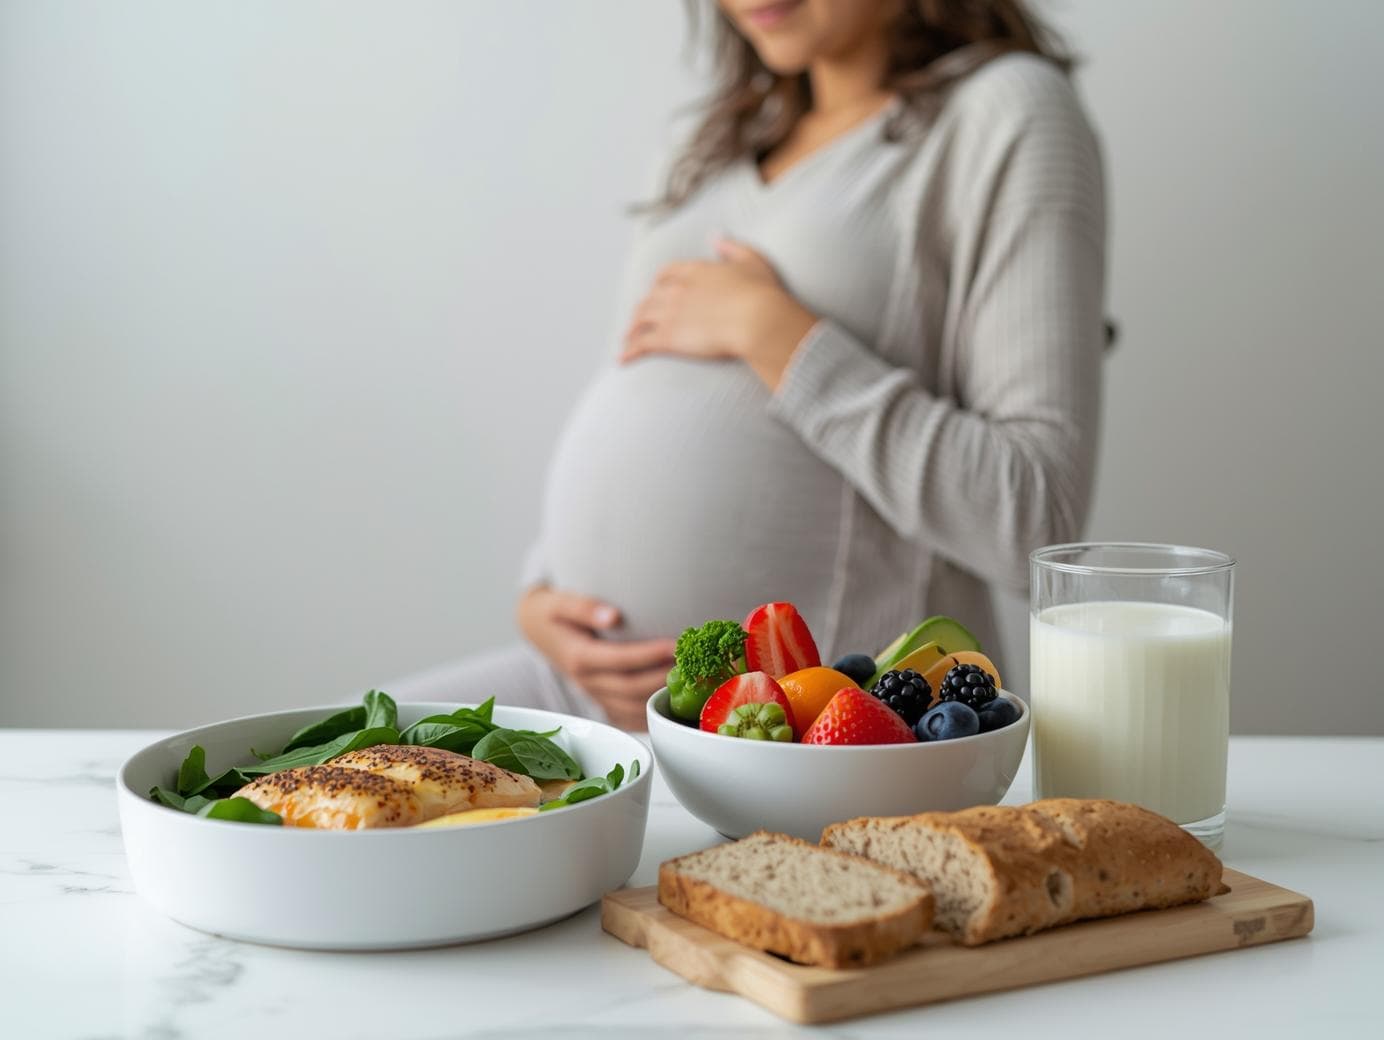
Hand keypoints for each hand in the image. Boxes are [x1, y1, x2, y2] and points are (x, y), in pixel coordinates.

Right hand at [516, 586, 675, 729]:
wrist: (537, 630)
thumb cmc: (552, 612)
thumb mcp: (558, 602)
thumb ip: (583, 607)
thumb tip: (612, 616)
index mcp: (578, 657)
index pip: (619, 660)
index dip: (648, 655)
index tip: (675, 645)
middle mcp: (587, 681)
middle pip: (631, 687)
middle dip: (663, 677)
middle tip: (693, 663)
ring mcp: (595, 694)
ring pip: (632, 706)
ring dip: (660, 697)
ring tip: (690, 680)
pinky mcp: (602, 700)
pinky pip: (628, 716)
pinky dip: (651, 714)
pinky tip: (674, 703)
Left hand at [620, 238, 817, 389]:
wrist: (758, 320)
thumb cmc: (762, 294)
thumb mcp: (753, 261)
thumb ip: (733, 247)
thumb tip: (716, 236)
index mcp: (696, 271)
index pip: (667, 273)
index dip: (659, 283)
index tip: (656, 290)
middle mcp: (678, 289)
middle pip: (650, 298)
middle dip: (642, 309)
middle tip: (638, 320)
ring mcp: (670, 313)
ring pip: (640, 319)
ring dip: (631, 330)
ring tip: (627, 340)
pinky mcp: (668, 337)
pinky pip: (642, 344)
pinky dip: (629, 351)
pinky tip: (622, 359)